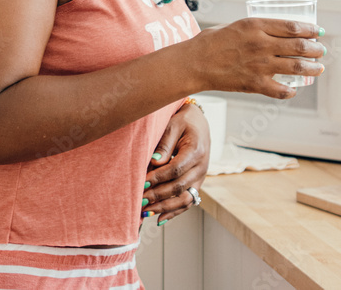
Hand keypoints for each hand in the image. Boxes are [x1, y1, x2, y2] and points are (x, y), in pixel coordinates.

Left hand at [142, 103, 209, 224]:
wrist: (199, 122)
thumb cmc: (183, 121)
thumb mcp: (172, 125)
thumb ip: (164, 144)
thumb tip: (155, 163)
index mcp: (196, 150)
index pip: (175, 169)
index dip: (158, 178)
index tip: (141, 183)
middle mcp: (202, 167)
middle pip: (179, 187)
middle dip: (158, 195)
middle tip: (139, 200)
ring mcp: (201, 177)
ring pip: (185, 198)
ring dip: (165, 207)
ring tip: (146, 212)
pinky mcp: (197, 183)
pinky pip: (188, 201)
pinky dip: (174, 212)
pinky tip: (159, 218)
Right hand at [186, 17, 324, 98]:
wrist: (194, 63)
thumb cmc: (211, 42)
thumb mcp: (236, 25)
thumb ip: (256, 29)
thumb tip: (275, 34)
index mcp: (256, 25)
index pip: (293, 27)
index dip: (311, 29)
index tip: (318, 31)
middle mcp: (262, 44)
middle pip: (300, 46)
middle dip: (315, 49)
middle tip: (321, 51)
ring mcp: (260, 65)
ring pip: (297, 67)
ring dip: (312, 68)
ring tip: (318, 68)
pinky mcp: (255, 83)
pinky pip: (281, 90)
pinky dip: (291, 91)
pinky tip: (293, 90)